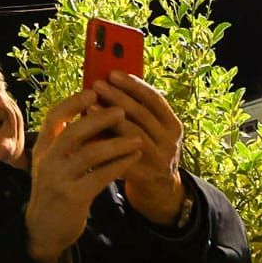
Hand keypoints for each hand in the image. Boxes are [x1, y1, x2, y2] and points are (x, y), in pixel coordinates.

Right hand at [24, 91, 140, 262]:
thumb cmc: (56, 188)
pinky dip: (118, 165)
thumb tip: (93, 113)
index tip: (93, 92)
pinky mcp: (72, 197)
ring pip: (89, 154)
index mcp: (43, 147)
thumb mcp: (54, 162)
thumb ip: (67, 141)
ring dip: (116, 144)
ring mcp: (58, 179)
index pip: (54, 116)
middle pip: (73, 132)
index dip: (73, 102)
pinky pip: (99, 176)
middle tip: (122, 110)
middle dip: (99, 119)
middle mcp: (47, 160)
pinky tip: (132, 158)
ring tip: (136, 137)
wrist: (45, 228)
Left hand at [91, 72, 184, 224]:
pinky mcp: (145, 176)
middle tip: (97, 85)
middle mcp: (170, 141)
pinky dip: (106, 146)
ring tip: (90, 107)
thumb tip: (106, 85)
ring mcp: (160, 159)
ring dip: (110, 119)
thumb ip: (135, 112)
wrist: (159, 190)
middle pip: (142, 114)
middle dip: (118, 97)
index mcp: (172, 124)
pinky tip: (89, 138)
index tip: (113, 73)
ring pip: (133, 135)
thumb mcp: (150, 130)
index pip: (154, 99)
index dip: (133, 84)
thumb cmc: (147, 151)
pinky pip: (123, 158)